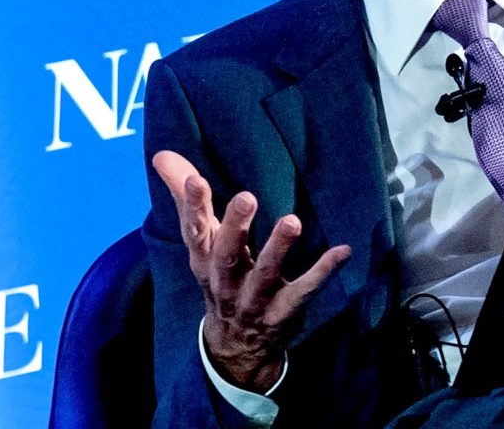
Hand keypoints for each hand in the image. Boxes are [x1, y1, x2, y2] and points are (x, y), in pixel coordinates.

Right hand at [152, 150, 350, 391]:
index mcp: (204, 259)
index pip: (194, 232)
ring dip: (277, 248)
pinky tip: (342, 251)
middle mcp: (225, 281)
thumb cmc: (218, 276)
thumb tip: (161, 155)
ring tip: (291, 221)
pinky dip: (322, 272)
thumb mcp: (200, 242)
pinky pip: (304, 292)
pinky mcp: (283, 313)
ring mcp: (254, 300)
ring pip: (265, 274)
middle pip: (226, 254)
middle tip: (246, 197)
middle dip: (235, 227)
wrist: (234, 347)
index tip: (196, 180)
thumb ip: (185, 197)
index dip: (193, 207)